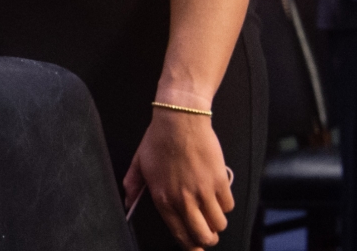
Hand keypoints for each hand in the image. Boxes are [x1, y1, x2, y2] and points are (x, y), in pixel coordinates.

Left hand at [124, 109, 232, 247]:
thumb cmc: (158, 139)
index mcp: (163, 199)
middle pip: (203, 236)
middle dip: (207, 239)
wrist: (181, 119)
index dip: (190, 245)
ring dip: (217, 222)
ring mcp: (203, 191)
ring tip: (214, 215)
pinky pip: (228, 205)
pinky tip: (219, 197)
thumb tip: (128, 203)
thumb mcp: (139, 163)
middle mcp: (184, 200)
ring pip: (219, 224)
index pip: (180, 234)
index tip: (195, 248)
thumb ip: (132, 186)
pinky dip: (226, 205)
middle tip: (208, 235)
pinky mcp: (220, 181)